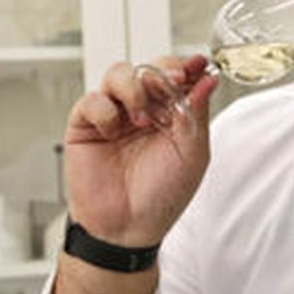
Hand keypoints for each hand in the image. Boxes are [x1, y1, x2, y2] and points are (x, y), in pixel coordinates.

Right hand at [62, 55, 217, 247]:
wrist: (126, 229)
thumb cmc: (161, 197)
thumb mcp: (192, 154)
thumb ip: (197, 113)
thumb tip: (208, 79)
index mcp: (170, 115)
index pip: (176, 77)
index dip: (186, 66)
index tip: (197, 64)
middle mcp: (142, 110)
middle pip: (148, 68)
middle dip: (161, 71)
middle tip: (172, 82)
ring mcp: (114, 115)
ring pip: (119, 73)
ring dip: (134, 88)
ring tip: (141, 118)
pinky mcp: (85, 124)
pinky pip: (92, 98)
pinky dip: (105, 109)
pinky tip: (112, 130)